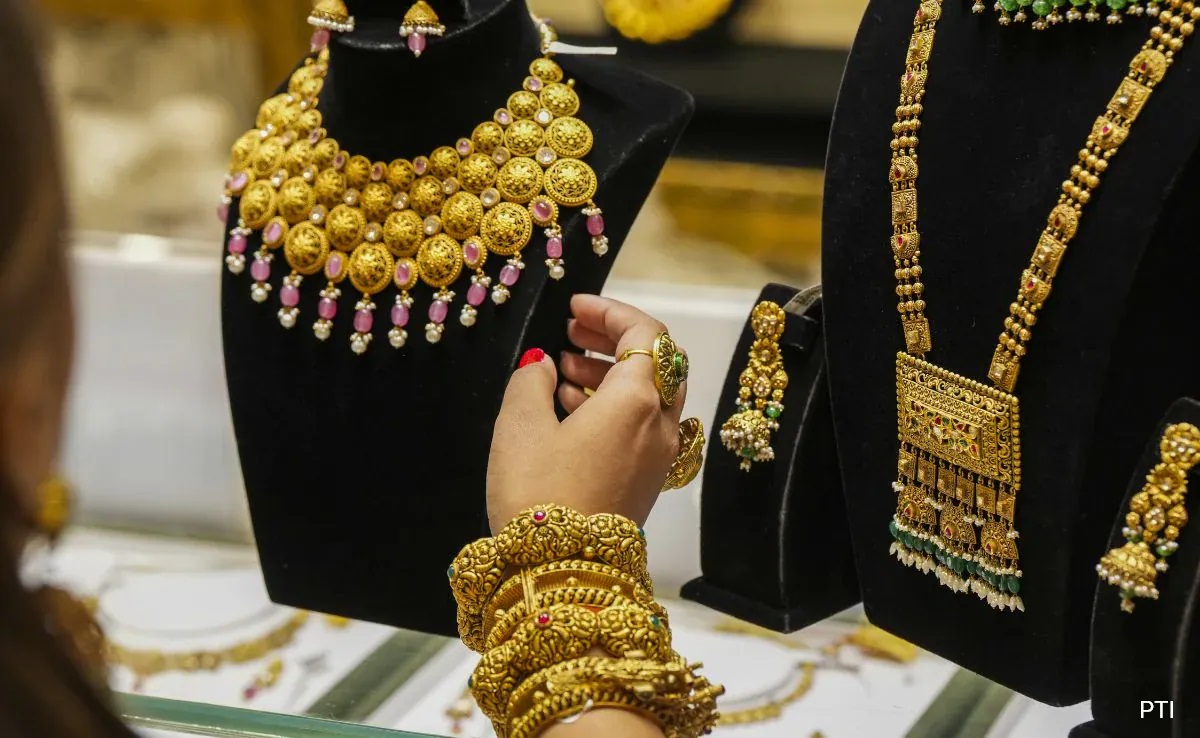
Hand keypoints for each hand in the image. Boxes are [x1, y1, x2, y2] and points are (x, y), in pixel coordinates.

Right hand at [487, 294, 687, 532]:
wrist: (560, 575)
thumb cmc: (538, 497)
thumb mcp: (519, 427)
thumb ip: (531, 382)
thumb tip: (541, 366)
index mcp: (637, 401)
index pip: (646, 334)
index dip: (611, 312)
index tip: (576, 307)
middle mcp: (659, 426)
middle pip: (656, 364)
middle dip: (615, 341)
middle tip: (573, 332)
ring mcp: (657, 458)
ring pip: (648, 397)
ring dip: (612, 375)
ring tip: (563, 370)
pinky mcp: (647, 484)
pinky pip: (640, 428)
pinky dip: (614, 407)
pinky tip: (570, 410)